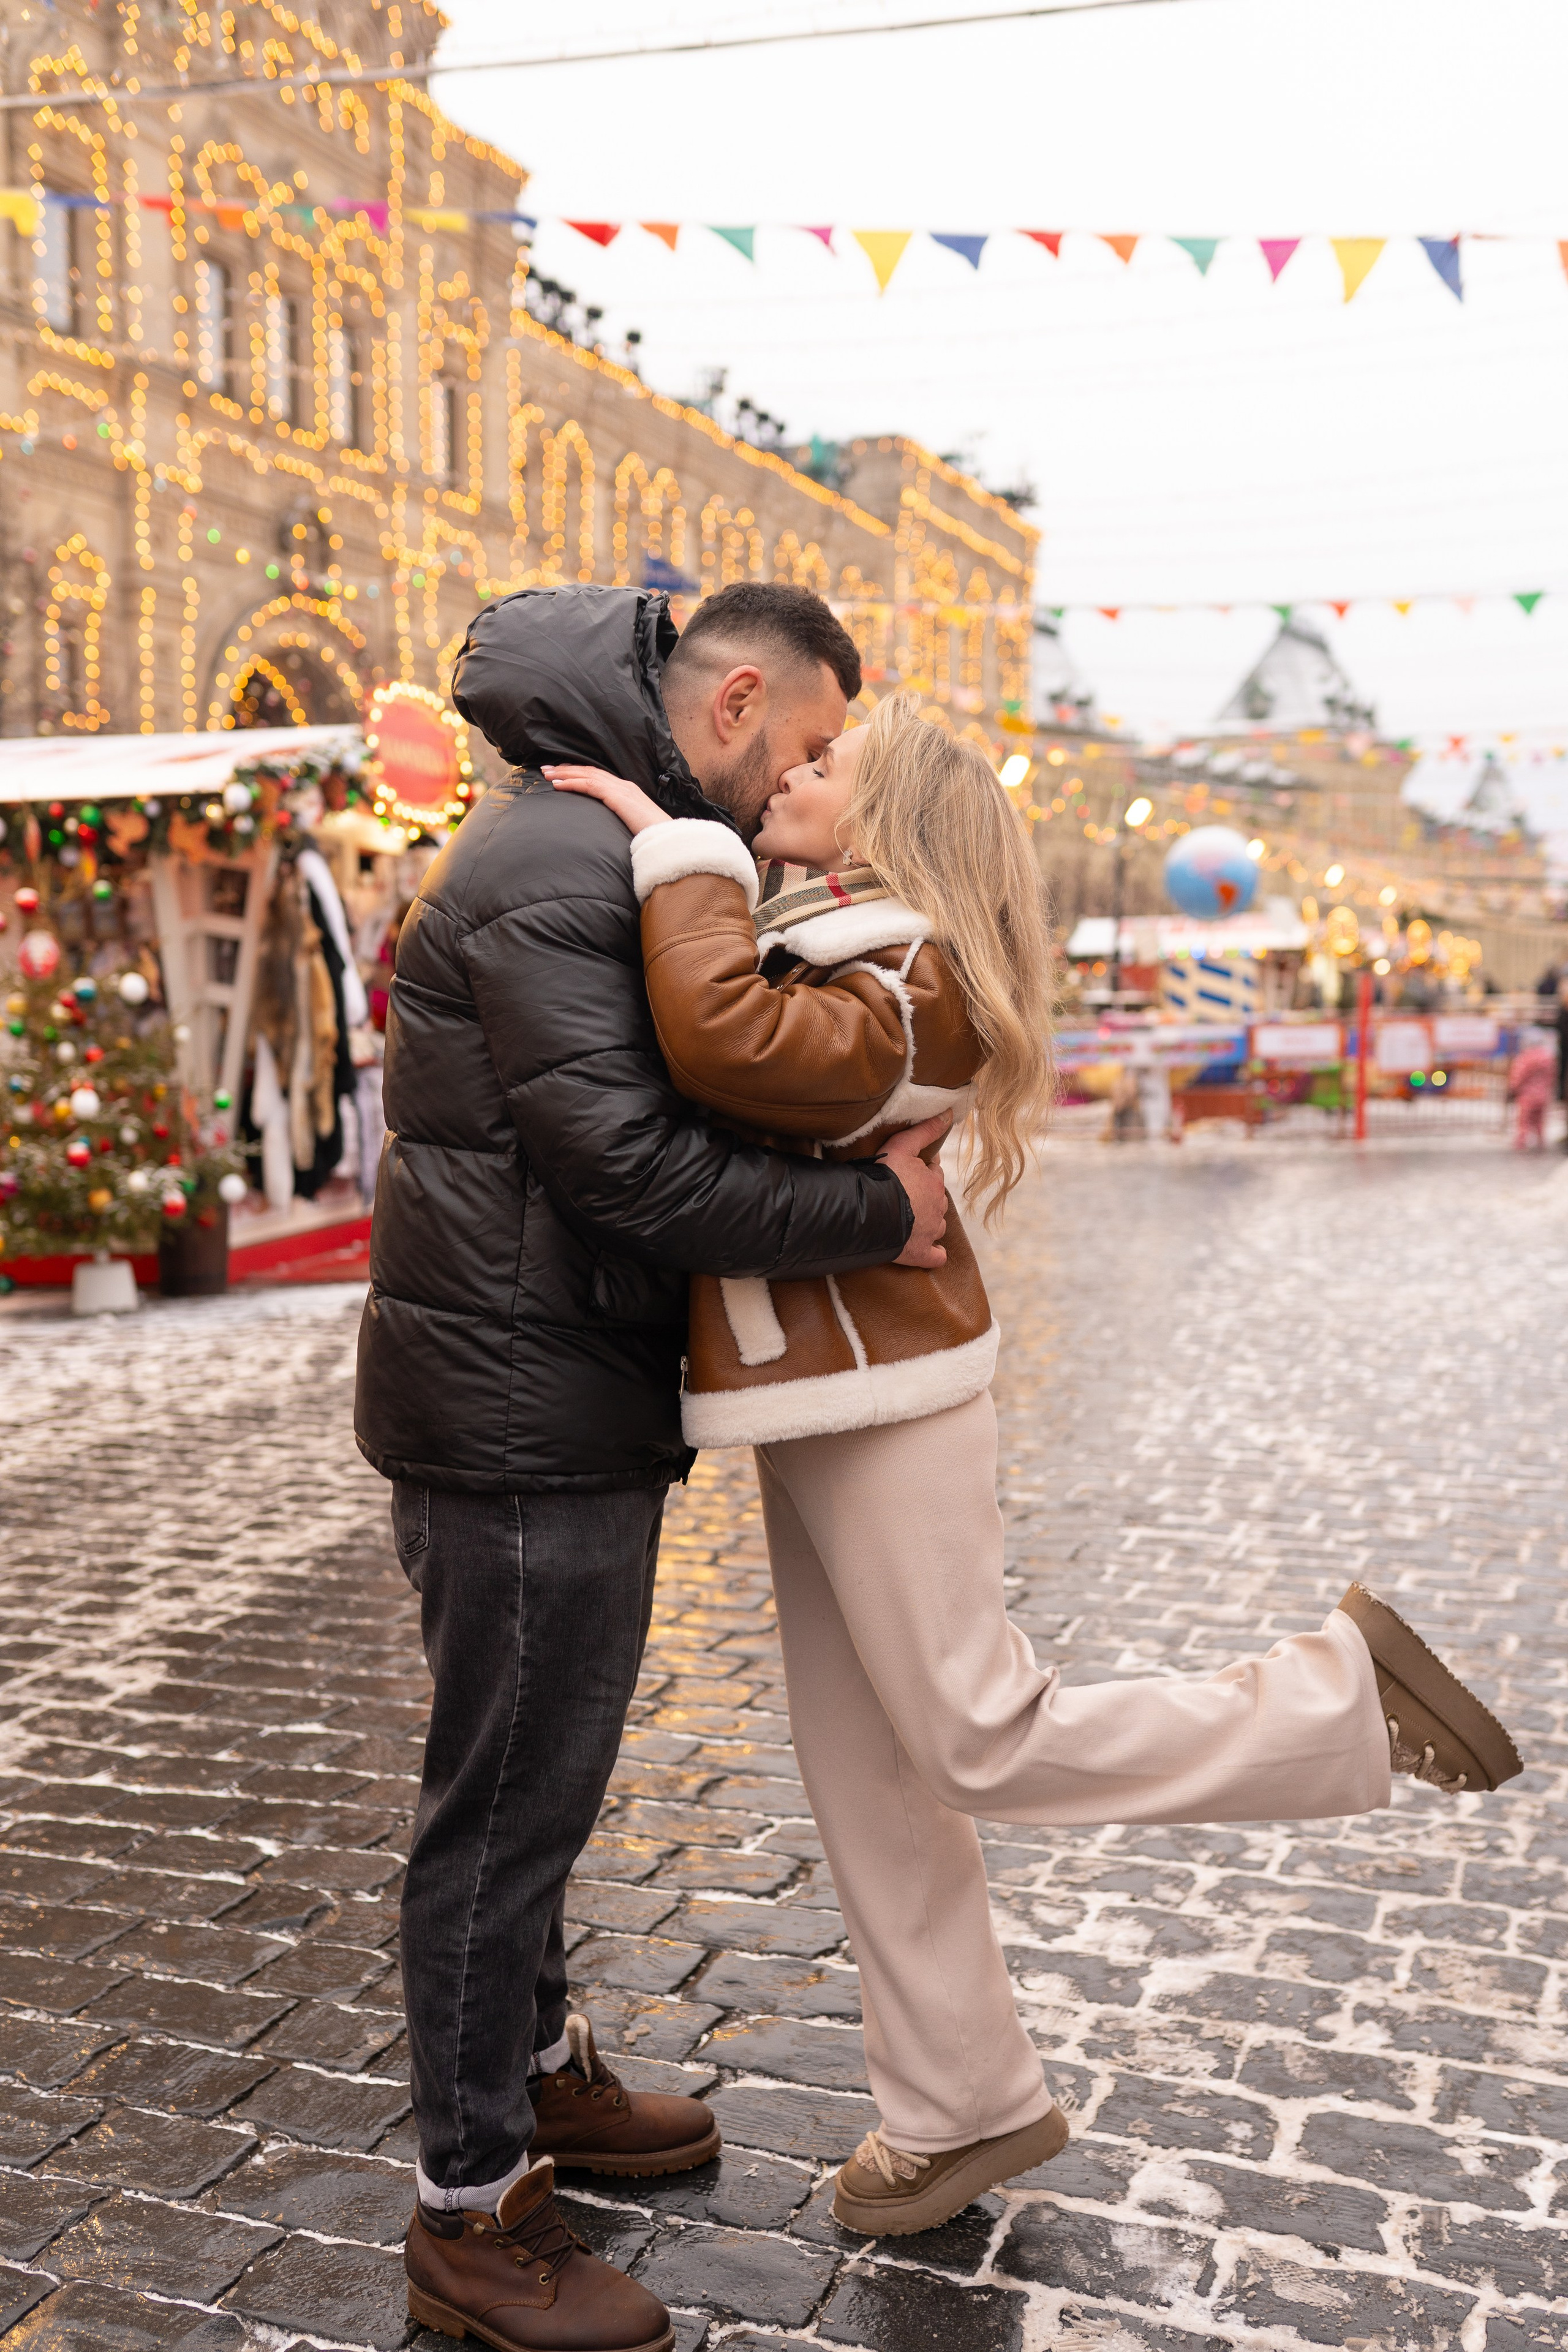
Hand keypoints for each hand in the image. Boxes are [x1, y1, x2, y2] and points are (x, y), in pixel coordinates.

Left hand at [544, 765, 671, 835]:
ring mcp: (621, 789)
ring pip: (587, 775)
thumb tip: (606, 830)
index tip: (561, 774)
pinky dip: (572, 783)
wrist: (667, 840)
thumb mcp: (633, 826)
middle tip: (547, 769)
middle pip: (590, 771)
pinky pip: (590, 786)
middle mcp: (624, 786)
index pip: (598, 776)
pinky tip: (558, 785)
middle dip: (567, 769)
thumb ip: (620, 821)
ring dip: (565, 773)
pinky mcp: (618, 797)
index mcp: (627, 791)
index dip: (578, 773)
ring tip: (547, 774)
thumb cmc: (653, 838)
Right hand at [879, 1113, 950, 1268]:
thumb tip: (948, 1112)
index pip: (933, 1174)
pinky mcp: (921, 1253)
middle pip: (936, 1200)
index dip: (922, 1173)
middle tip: (905, 1196)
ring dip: (930, 1223)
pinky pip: (936, 1256)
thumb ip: (925, 1130)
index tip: (908, 1173)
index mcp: (933, 1183)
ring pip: (938, 1226)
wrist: (871, 1213)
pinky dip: (934, 1254)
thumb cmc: (883, 1178)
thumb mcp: (902, 1146)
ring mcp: (930, 1232)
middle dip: (926, 1197)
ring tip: (911, 1221)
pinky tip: (928, 1251)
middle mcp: (937, 1207)